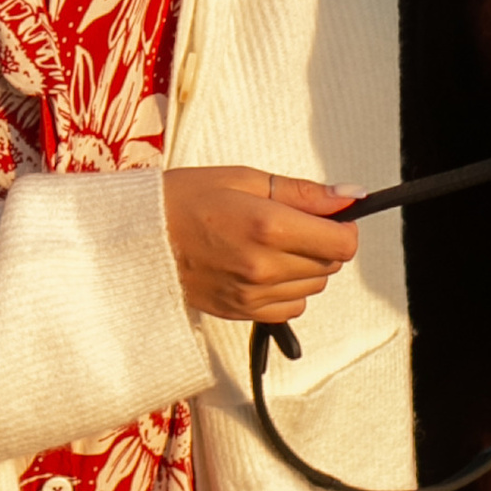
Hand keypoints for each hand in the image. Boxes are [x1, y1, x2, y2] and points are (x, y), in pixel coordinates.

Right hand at [164, 167, 358, 323]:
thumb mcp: (245, 178)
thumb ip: (303, 192)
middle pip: (330, 265)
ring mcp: (253, 294)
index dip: (343, 227)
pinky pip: (290, 309)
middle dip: (321, 243)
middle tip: (290, 224)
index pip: (342, 243)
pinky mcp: (241, 311)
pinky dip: (287, 291)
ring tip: (270, 245)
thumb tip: (351, 196)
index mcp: (268, 226)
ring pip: (313, 287)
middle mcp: (265, 266)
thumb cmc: (186, 199)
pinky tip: (262, 269)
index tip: (329, 217)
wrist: (139, 238)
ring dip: (305, 267)